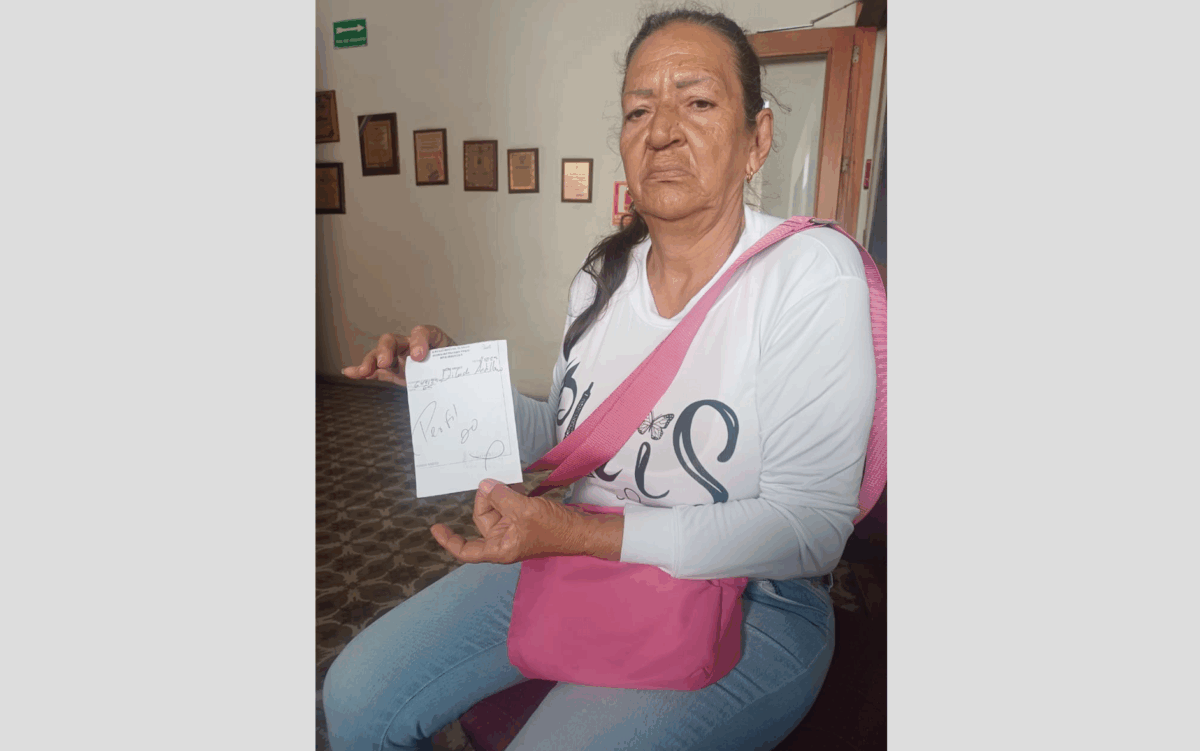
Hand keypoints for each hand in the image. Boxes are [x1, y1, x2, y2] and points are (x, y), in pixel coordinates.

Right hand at [341, 325, 456, 385]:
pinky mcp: (393, 371)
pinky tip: (350, 372)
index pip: (424, 332)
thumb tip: (451, 373)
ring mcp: (400, 358)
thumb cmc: (457, 368)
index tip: (420, 356)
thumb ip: (454, 365)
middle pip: (394, 340)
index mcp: (432, 340)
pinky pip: (376, 370)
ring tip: (364, 371)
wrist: (454, 378)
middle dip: (386, 349)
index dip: (419, 340)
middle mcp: (412, 345)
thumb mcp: (460, 364)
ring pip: (381, 354)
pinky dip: (363, 371)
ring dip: (371, 361)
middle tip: (385, 363)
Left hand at [430, 480, 587, 563]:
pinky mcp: (524, 520)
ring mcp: (514, 530)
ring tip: (508, 481)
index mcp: (499, 548)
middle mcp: (503, 541)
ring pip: (496, 509)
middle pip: (482, 519)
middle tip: (496, 482)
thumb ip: (501, 497)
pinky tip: (515, 483)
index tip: (436, 528)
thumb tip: (485, 485)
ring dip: (499, 494)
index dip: (449, 540)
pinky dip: (509, 495)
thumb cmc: (552, 528)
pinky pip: (509, 506)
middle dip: (487, 499)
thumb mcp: (523, 510)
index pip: (466, 550)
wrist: (580, 530)